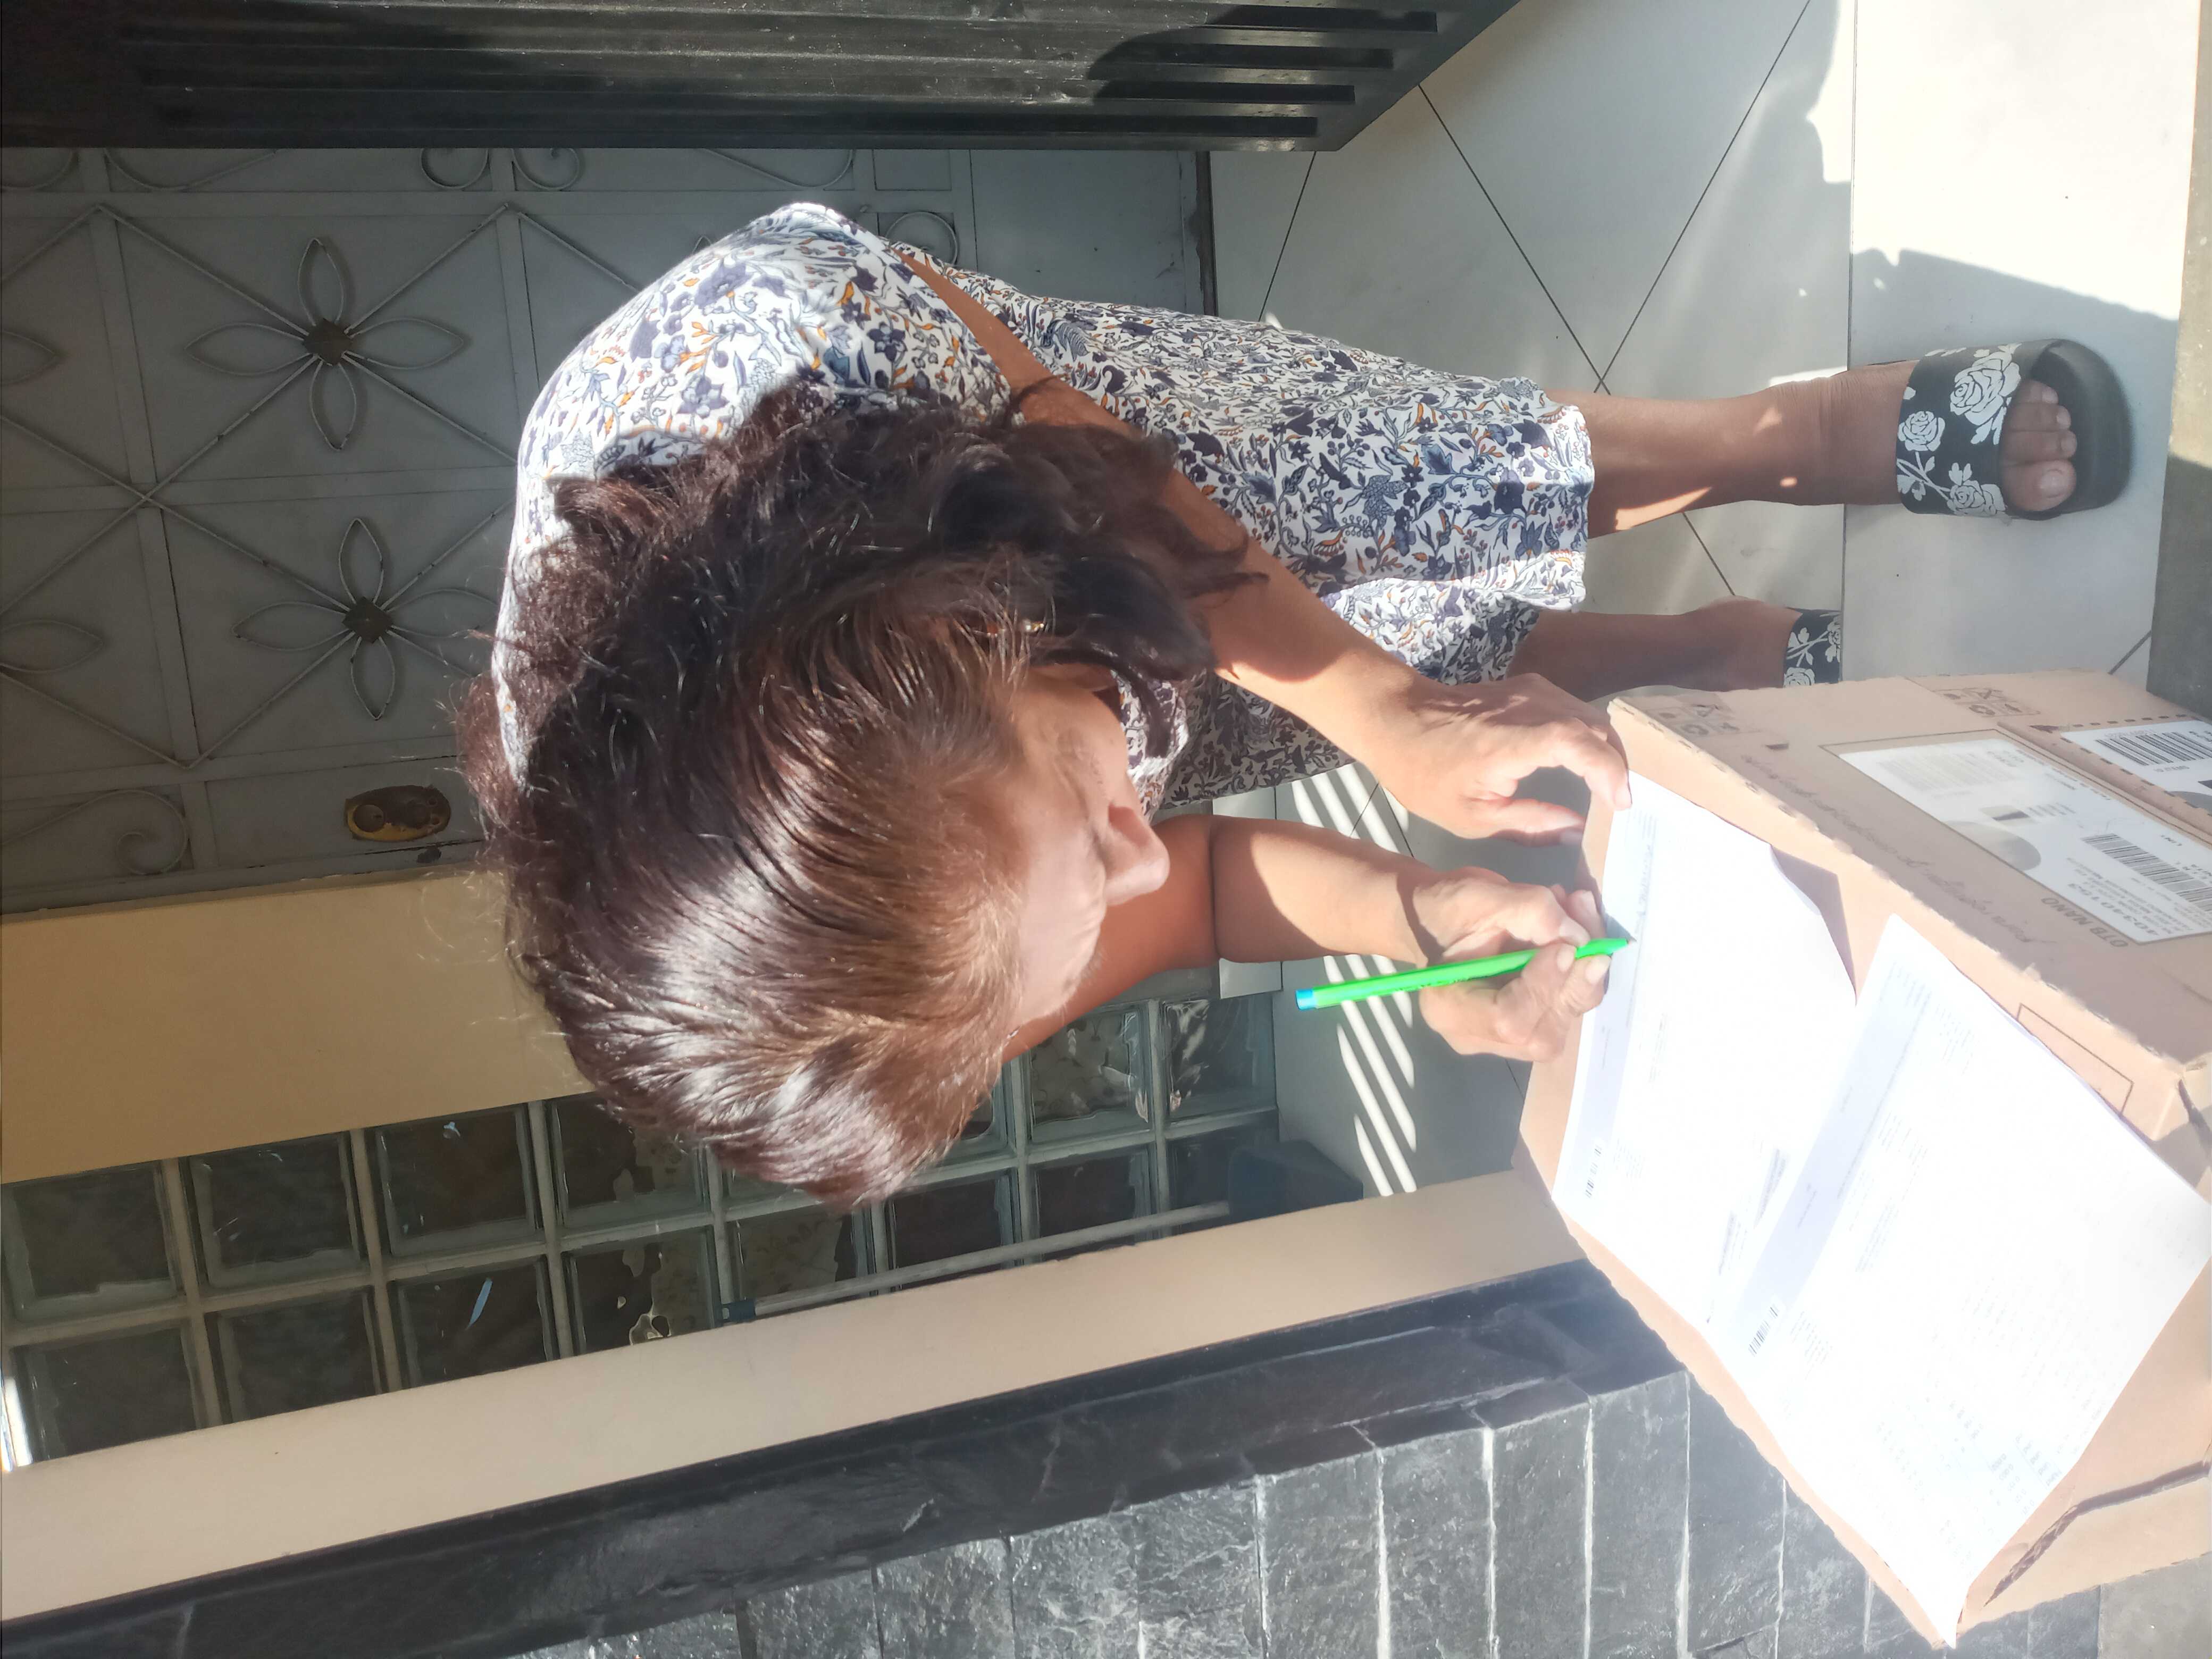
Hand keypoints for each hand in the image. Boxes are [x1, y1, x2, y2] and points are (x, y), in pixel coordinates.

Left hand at [1360, 669, 1630, 843]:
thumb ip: (1529, 823)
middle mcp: (1528, 706)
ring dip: (1606, 749)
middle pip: (1595, 727)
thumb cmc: (1424, 773)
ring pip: (1589, 715)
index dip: (1608, 772)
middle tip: (1619, 802)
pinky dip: (1589, 735)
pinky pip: (1573, 708)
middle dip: (1616, 765)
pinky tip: (1586, 761)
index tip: (1620, 803)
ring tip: (1608, 785)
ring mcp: (1529, 690)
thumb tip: (1576, 830)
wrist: (1396, 718)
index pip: (1578, 744)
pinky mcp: (1528, 686)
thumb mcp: (1471, 817)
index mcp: (1511, 741)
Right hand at [1410, 877, 1610, 1061]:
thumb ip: (1531, 913)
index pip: (1508, 1021)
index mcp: (1449, 1010)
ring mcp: (1503, 1039)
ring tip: (1580, 916)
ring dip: (1584, 971)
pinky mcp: (1526, 1025)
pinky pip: (1563, 1009)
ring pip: (1562, 1020)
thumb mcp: (1480, 897)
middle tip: (1590, 933)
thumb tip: (1580, 937)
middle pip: (1543, 1033)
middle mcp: (1477, 1037)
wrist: (1434, 917)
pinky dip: (1579, 972)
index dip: (1545, 985)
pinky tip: (1577, 933)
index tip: (1566, 944)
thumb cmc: (1447, 905)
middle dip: (1575, 980)